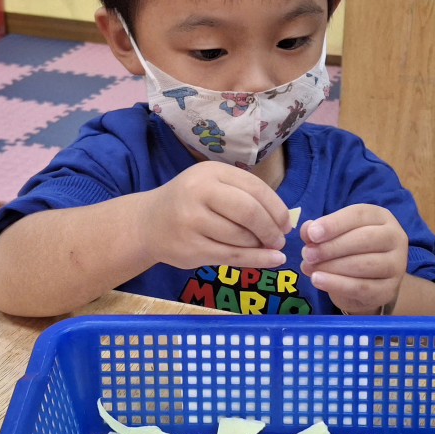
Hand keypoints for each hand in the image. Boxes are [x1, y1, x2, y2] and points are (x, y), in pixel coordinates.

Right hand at [144, 161, 290, 270]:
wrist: (148, 222)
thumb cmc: (190, 203)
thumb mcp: (213, 186)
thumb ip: (245, 196)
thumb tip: (284, 221)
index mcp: (210, 172)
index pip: (254, 188)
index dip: (276, 207)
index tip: (286, 223)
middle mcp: (199, 193)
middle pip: (249, 212)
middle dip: (271, 228)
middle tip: (280, 239)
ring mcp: (192, 221)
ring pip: (241, 237)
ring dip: (260, 245)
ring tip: (265, 247)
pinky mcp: (190, 248)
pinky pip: (232, 256)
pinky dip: (257, 260)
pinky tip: (272, 261)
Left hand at [300, 205, 407, 314]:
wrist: (367, 285)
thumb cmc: (350, 252)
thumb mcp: (334, 236)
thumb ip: (319, 231)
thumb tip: (307, 230)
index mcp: (381, 217)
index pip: (359, 215)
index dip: (334, 223)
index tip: (312, 234)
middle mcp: (395, 238)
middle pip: (364, 239)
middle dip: (332, 247)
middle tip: (308, 254)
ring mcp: (396, 265)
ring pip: (363, 264)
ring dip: (332, 266)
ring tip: (309, 268)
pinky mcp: (389, 290)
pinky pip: (361, 287)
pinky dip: (336, 284)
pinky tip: (318, 280)